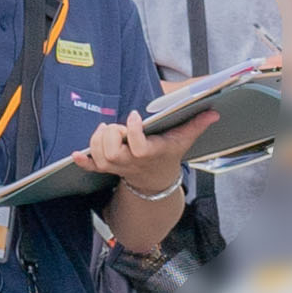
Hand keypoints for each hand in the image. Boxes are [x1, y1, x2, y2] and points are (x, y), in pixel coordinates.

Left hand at [79, 108, 201, 190]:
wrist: (157, 181)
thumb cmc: (169, 153)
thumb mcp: (184, 139)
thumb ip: (197, 125)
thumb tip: (214, 112)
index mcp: (150, 154)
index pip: (138, 146)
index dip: (133, 130)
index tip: (135, 115)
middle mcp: (132, 162)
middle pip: (112, 153)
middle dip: (110, 135)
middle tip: (117, 126)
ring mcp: (119, 167)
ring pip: (101, 158)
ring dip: (97, 142)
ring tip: (105, 129)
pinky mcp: (109, 168)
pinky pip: (92, 168)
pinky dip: (83, 162)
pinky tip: (77, 154)